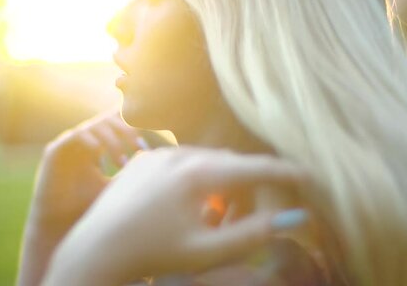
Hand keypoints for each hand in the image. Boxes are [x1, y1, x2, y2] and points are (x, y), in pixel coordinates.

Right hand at [17, 110, 142, 285]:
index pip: (117, 124)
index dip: (134, 128)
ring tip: (122, 163)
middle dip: (127, 131)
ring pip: (94, 126)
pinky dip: (90, 142)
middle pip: (108, 119)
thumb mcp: (115, 186)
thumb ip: (131, 170)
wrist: (61, 226)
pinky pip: (74, 136)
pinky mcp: (54, 151)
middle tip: (139, 148)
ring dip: (112, 141)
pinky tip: (102, 157)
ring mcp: (68, 144)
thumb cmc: (89, 207)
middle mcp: (83, 140)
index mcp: (97, 144)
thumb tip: (151, 154)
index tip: (147, 147)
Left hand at [45, 147, 307, 284]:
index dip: (285, 172)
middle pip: (230, 162)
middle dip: (249, 181)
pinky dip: (196, 176)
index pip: (254, 167)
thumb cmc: (153, 254)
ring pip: (206, 160)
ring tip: (219, 212)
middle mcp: (178, 153)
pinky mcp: (143, 158)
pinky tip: (191, 203)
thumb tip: (298, 217)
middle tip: (261, 205)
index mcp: (197, 173)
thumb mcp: (208, 251)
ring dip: (221, 180)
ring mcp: (157, 152)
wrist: (98, 249)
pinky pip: (181, 161)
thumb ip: (254, 233)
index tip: (309, 175)